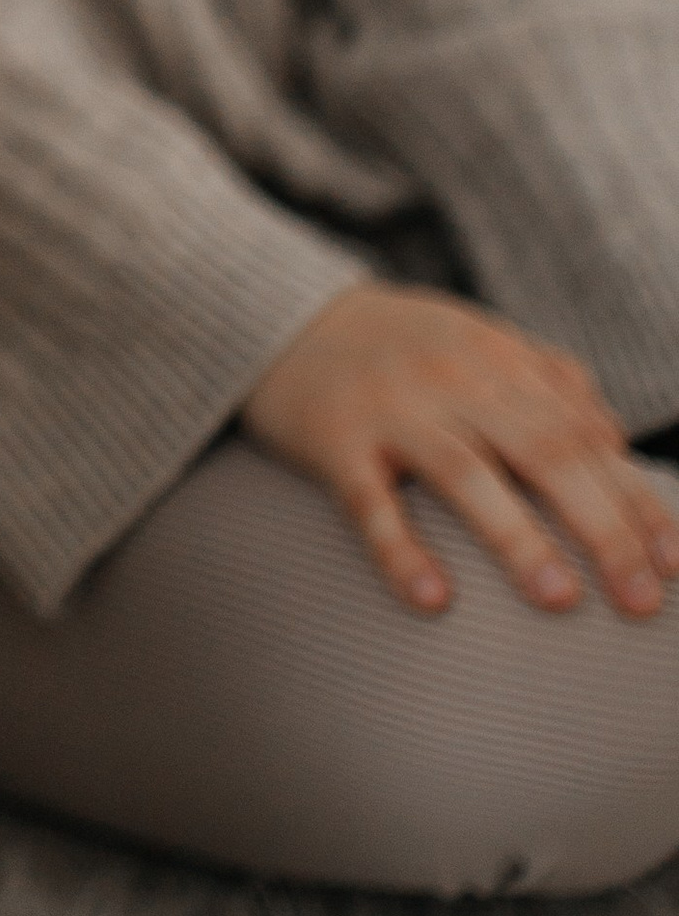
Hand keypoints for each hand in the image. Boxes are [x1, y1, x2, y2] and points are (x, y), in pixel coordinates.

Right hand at [242, 283, 678, 620]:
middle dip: (601, 528)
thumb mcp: (477, 342)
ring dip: (517, 537)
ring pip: (465, 472)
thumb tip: (614, 440)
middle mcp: (453, 379)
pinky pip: (368, 500)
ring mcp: (392, 407)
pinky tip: (432, 600)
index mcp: (498, 360)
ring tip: (560, 600)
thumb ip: (549, 381)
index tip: (675, 563)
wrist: (277, 315)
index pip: (584, 435)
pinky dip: (400, 549)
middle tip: (642, 600)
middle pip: (543, 453)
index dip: (634, 500)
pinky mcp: (333, 439)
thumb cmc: (397, 347)